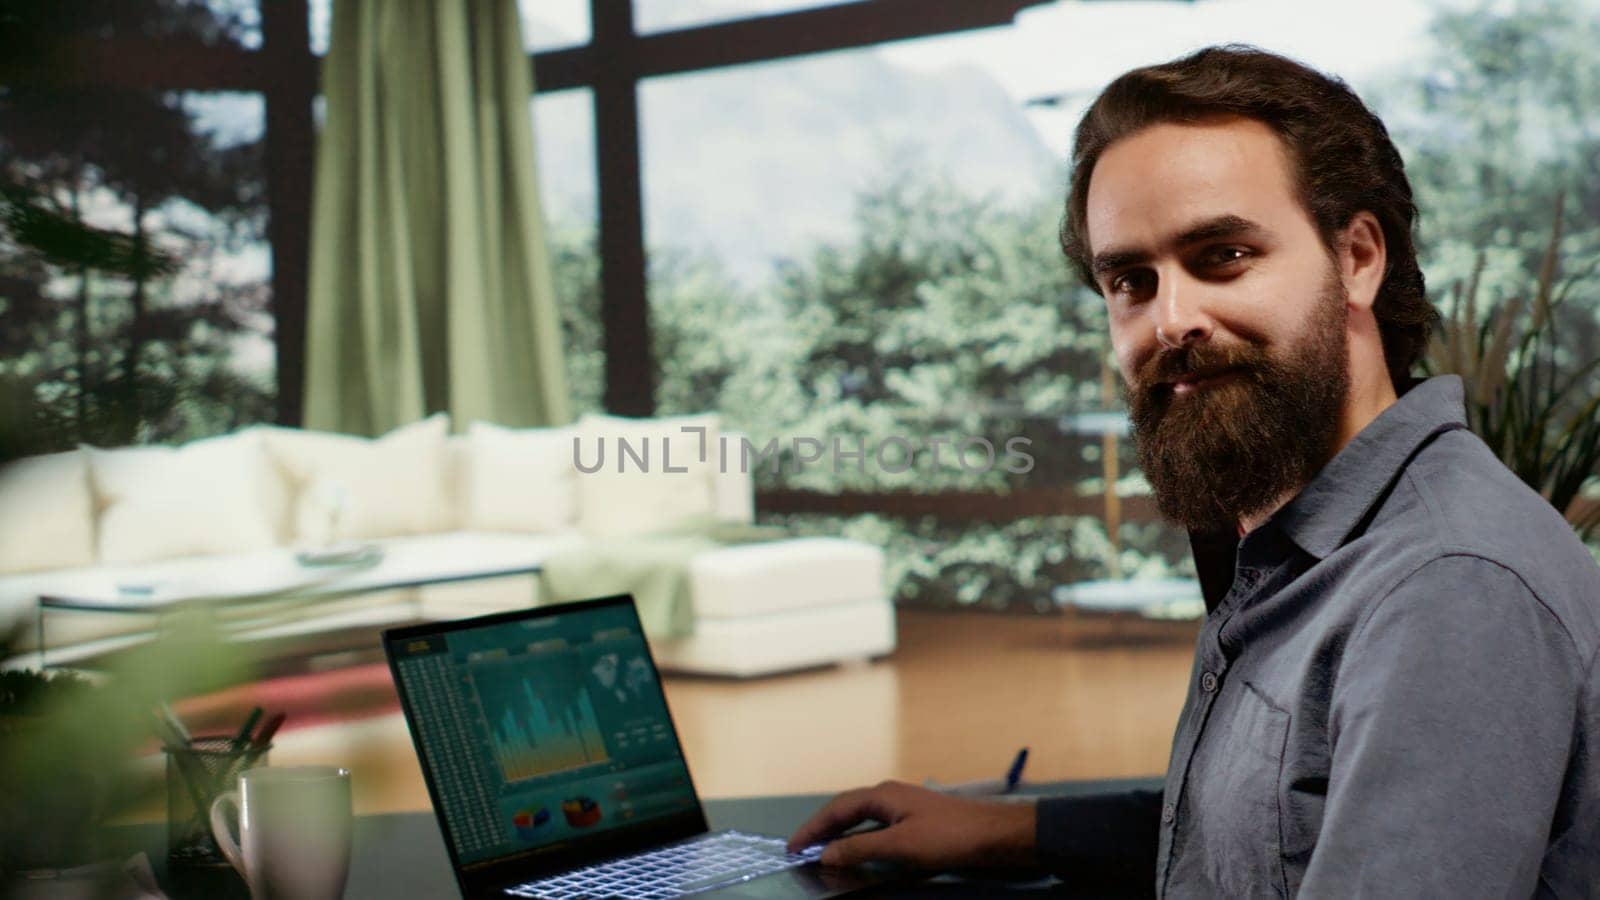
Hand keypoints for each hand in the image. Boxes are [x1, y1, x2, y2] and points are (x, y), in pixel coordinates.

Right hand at [786, 780, 1036, 869]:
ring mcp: (903, 805)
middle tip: (800, 850)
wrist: (995, 834)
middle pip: (845, 809)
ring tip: (822, 852)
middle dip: (821, 829)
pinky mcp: (915, 819)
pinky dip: (858, 837)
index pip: (836, 809)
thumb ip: (860, 849)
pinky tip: (858, 850)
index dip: (812, 828)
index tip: (792, 847)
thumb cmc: (949, 836)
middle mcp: (890, 795)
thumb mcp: (901, 846)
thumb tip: (825, 855)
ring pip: (861, 817)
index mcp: (883, 794)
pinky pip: (875, 825)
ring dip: (839, 834)